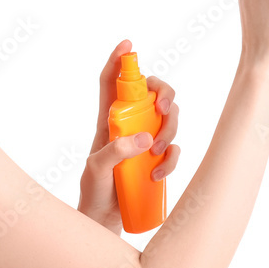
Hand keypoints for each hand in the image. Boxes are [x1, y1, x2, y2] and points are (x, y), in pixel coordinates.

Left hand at [78, 39, 179, 232]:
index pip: (111, 84)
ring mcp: (145, 141)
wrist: (104, 222)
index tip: (128, 45)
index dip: (119, 61)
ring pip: (169, 117)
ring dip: (171, 128)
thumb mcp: (98, 170)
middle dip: (164, 92)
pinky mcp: (157, 160)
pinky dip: (172, 158)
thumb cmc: (94, 193)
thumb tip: (144, 138)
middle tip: (162, 108)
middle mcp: (129, 126)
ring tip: (158, 152)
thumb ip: (116, 152)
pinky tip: (158, 173)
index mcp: (108, 122)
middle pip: (152, 93)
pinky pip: (174, 149)